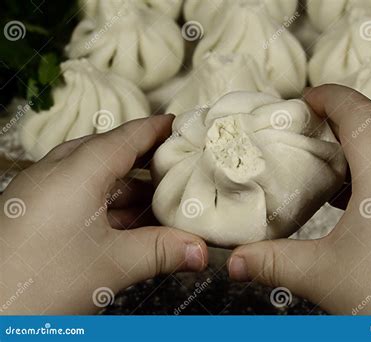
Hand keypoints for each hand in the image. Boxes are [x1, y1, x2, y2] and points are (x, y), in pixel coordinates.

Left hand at [0, 115, 207, 313]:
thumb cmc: (40, 284)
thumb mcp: (112, 265)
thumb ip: (162, 251)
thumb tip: (200, 251)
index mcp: (77, 172)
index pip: (127, 137)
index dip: (157, 129)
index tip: (181, 125)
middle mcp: (56, 173)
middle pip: (111, 154)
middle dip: (147, 161)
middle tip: (179, 166)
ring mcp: (43, 193)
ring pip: (95, 178)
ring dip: (130, 189)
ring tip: (162, 201)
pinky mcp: (36, 213)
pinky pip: (80, 196)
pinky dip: (109, 205)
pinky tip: (130, 223)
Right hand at [227, 85, 370, 314]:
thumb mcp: (323, 275)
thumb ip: (272, 261)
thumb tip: (235, 261)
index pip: (360, 113)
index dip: (330, 97)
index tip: (307, 100)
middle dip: (344, 124)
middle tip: (314, 135)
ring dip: (365, 153)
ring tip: (333, 171)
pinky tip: (362, 204)